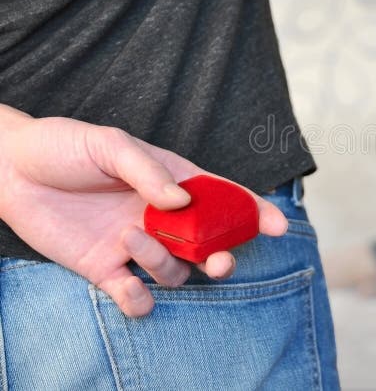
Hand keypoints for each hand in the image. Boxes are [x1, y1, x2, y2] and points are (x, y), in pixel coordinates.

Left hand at [0, 114, 288, 317]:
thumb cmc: (65, 146)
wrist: (10, 169)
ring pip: (173, 270)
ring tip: (128, 237)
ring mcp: (135, 244)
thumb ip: (149, 172)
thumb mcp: (110, 145)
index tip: (277, 225)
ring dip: (162, 263)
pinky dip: (138, 302)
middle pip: (208, 245)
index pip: (222, 198)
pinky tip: (128, 290)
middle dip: (222, 257)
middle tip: (218, 261)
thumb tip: (181, 204)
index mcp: (172, 181)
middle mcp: (161, 216)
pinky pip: (134, 295)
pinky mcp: (105, 268)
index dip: (252, 212)